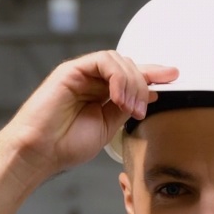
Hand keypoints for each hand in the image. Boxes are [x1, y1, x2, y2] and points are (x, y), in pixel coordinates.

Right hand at [0, 51, 177, 174]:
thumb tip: (150, 94)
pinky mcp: (71, 70)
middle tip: (142, 109)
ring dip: (132, 83)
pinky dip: (117, 78)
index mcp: (101, 94)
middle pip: (128, 66)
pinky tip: (118, 98)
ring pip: (118, 61)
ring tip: (130, 107)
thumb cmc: (66, 146)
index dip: (153, 74)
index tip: (174, 76)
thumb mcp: (108, 127)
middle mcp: (92, 81)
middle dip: (144, 83)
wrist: (39, 152)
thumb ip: (126, 108)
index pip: (131, 77)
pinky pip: (103, 62)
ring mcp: (81, 74)